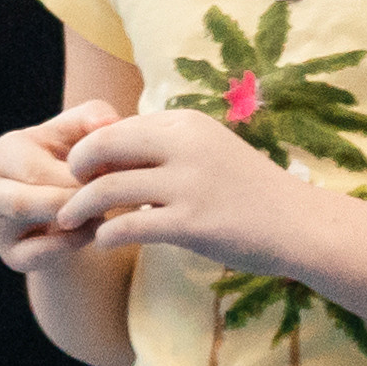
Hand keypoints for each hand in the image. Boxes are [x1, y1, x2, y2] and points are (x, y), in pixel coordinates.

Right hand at [0, 101, 122, 273]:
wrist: (65, 198)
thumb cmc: (71, 156)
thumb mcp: (81, 131)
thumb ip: (95, 116)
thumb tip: (107, 122)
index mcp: (2, 153)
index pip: (35, 171)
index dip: (76, 177)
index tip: (108, 177)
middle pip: (25, 202)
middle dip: (72, 201)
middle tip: (108, 199)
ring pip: (26, 228)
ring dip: (71, 222)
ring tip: (101, 212)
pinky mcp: (10, 255)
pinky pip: (36, 256)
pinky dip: (69, 245)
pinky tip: (92, 230)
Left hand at [55, 109, 304, 271]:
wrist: (301, 225)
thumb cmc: (253, 192)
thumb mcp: (211, 152)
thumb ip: (169, 149)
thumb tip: (117, 152)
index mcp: (188, 123)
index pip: (120, 126)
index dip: (92, 148)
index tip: (82, 171)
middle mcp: (185, 145)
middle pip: (105, 146)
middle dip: (76, 168)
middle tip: (65, 189)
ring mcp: (188, 184)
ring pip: (109, 188)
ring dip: (80, 206)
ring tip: (68, 221)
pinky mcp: (192, 223)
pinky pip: (129, 226)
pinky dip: (107, 234)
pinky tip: (102, 242)